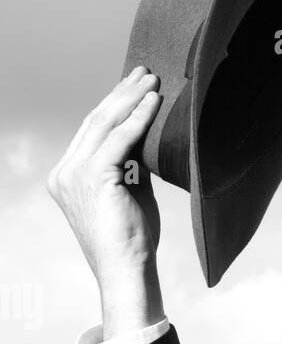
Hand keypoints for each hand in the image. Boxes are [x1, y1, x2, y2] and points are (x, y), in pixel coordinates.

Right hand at [47, 68, 162, 286]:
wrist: (127, 271)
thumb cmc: (133, 240)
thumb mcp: (130, 192)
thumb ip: (132, 164)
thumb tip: (146, 136)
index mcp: (67, 176)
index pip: (91, 131)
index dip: (113, 105)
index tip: (134, 86)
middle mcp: (65, 172)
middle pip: (94, 121)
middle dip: (121, 94)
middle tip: (144, 72)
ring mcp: (74, 174)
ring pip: (104, 123)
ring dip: (131, 98)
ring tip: (152, 79)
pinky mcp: (93, 177)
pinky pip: (120, 138)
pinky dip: (138, 117)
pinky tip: (153, 102)